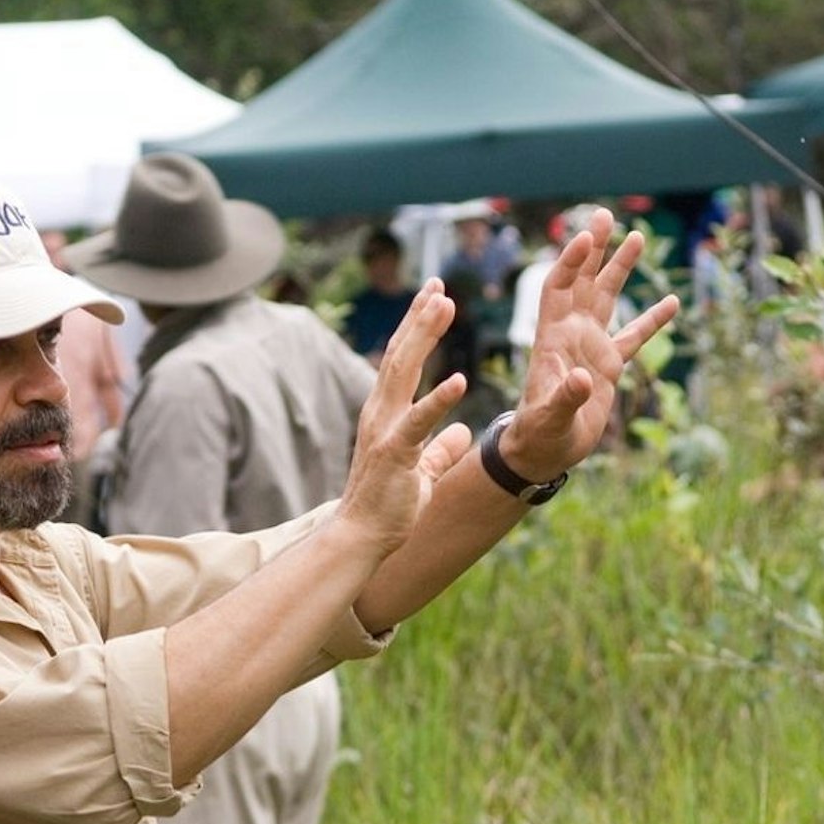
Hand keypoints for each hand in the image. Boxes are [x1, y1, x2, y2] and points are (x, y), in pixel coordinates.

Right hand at [338, 282, 472, 554]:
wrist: (361, 538)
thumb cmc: (387, 507)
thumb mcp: (422, 472)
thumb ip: (441, 449)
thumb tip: (462, 432)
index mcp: (386, 414)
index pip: (402, 360)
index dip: (417, 327)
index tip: (434, 296)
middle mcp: (380, 414)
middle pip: (400, 355)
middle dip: (419, 318)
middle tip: (438, 285)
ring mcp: (384, 431)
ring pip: (403, 373)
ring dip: (424, 337)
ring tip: (443, 306)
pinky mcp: (395, 455)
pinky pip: (418, 422)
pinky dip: (438, 400)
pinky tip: (460, 381)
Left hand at [500, 207, 678, 479]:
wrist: (544, 453)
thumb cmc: (538, 435)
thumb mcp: (550, 418)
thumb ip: (565, 396)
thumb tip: (583, 379)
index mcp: (552, 339)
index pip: (558, 288)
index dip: (569, 263)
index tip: (585, 239)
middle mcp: (571, 334)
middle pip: (583, 280)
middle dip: (594, 248)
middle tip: (606, 215)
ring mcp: (591, 347)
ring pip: (608, 298)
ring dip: (620, 268)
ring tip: (638, 237)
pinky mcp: (608, 366)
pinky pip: (633, 337)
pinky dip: (651, 320)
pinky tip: (672, 302)